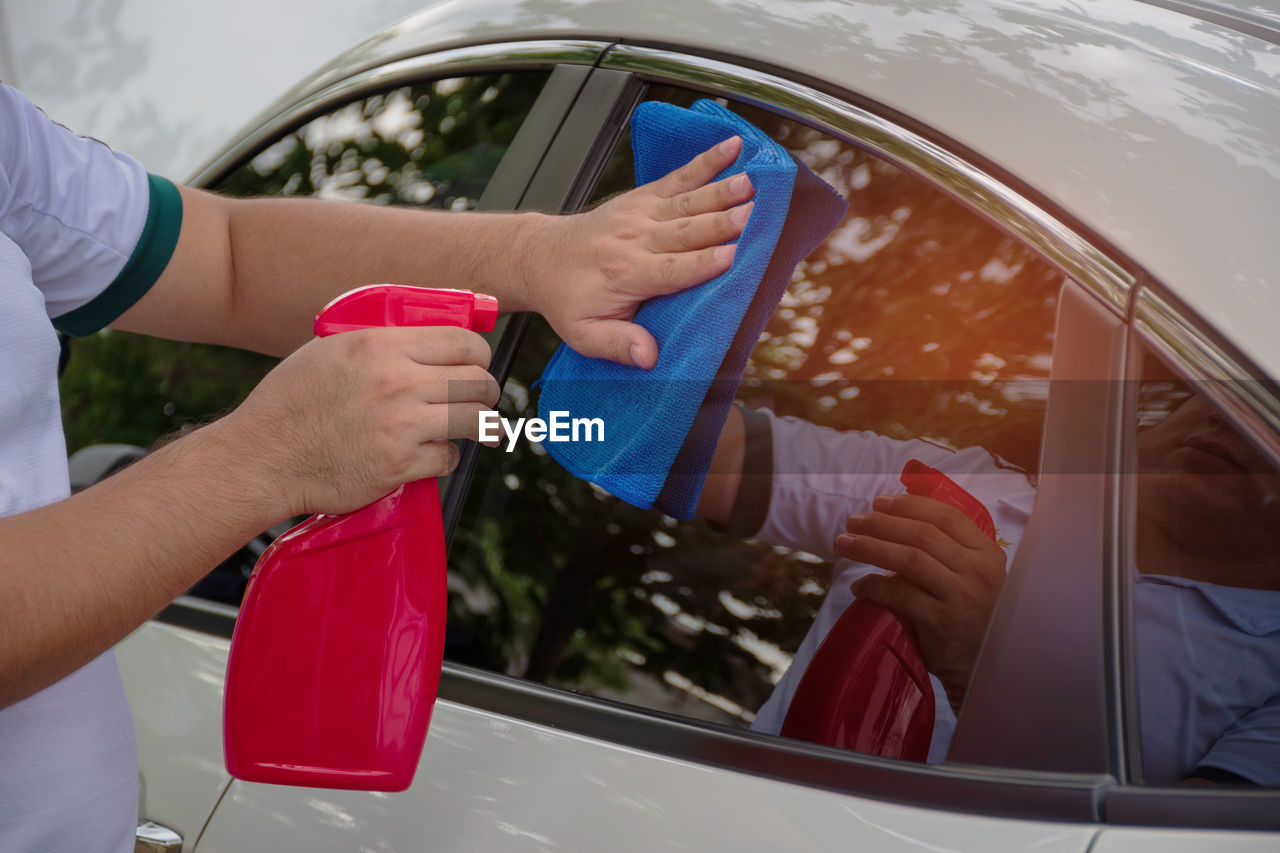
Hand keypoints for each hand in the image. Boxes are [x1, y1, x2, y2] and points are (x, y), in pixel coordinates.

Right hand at [218, 326, 499, 516]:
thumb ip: (380, 342)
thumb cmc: (291, 402)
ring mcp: (400, 426)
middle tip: (481, 399)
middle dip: (486, 391)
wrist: (262, 457)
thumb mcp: (330, 350)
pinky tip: (429, 453)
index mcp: (380, 346)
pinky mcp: (399, 466)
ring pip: (474, 420)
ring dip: (479, 425)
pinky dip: (444, 457)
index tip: (477, 364)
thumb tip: (426, 338)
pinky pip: (448, 458)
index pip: (462, 342)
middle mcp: (396, 382)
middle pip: (477, 381)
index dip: (478, 354)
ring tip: (475, 427)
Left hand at [525, 136, 754, 367]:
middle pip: (686, 231)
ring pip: (687, 201)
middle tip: (755, 214)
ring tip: (752, 182)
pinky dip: (706, 160)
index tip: (733, 256)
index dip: (702, 264)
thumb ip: (617, 345)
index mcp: (626, 274)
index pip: (671, 269)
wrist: (542, 258)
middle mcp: (636, 240)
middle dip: (721, 222)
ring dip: (721, 191)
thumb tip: (649, 357)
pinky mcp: (644, 197)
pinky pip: (679, 177)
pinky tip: (732, 146)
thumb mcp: (583, 335)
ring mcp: (641, 214)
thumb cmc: (569, 300)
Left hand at [835, 493, 1007, 712]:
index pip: (946, 516)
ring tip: (844, 543)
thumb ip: (946, 545)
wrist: (981, 663)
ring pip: (908, 559)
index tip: (879, 503)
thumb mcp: (971, 572)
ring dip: (870, 547)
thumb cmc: (967, 610)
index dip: (908, 505)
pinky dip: (874, 586)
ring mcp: (961, 597)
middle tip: (852, 522)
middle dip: (881, 524)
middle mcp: (978, 571)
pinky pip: (899, 595)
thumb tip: (895, 509)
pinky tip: (858, 587)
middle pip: (922, 535)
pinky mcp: (941, 622)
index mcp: (986, 552)